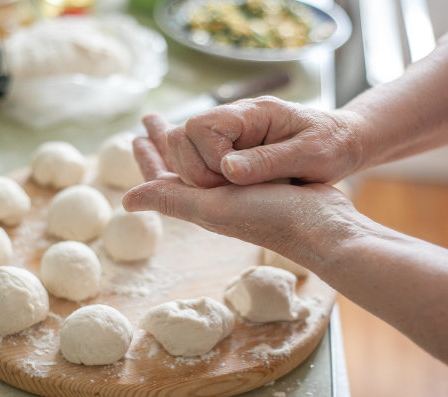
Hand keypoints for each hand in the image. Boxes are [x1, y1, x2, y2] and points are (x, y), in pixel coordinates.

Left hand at [124, 115, 356, 265]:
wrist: (322, 226)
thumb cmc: (269, 216)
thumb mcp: (213, 207)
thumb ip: (172, 199)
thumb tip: (125, 200)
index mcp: (199, 201)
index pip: (163, 176)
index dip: (147, 156)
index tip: (136, 133)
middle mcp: (215, 197)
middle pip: (180, 164)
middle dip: (165, 141)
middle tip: (151, 118)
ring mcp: (238, 190)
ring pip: (204, 160)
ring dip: (190, 141)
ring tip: (179, 123)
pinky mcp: (261, 181)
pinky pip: (230, 158)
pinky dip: (218, 145)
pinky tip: (221, 139)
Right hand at [158, 96, 362, 187]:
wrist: (343, 141)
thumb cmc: (333, 145)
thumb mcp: (310, 154)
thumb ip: (268, 161)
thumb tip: (227, 170)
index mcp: (252, 113)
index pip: (200, 127)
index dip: (207, 158)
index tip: (232, 179)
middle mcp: (233, 119)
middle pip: (182, 137)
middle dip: (194, 169)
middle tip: (226, 187)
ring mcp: (227, 134)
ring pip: (182, 149)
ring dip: (193, 175)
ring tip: (226, 189)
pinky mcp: (227, 149)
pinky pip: (194, 158)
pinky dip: (195, 174)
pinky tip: (213, 185)